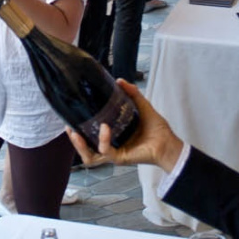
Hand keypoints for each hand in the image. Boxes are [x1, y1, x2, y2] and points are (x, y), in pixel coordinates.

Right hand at [64, 80, 184, 172]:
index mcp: (113, 137)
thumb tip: (119, 80)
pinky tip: (105, 128)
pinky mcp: (120, 158)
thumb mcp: (141, 106)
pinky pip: (106, 151)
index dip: (79, 132)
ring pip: (90, 157)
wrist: (168, 142)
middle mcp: (111, 147)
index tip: (71, 119)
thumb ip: (131, 93)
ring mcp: (114, 154)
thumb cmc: (157, 130)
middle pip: (86, 150)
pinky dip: (103, 140)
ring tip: (76, 133)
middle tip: (70, 129)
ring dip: (81, 146)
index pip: (91, 137)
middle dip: (75, 142)